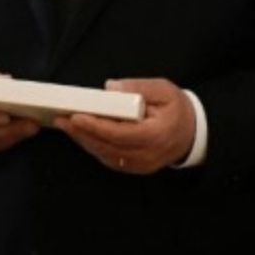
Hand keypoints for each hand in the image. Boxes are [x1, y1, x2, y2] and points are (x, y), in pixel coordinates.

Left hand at [54, 78, 193, 173]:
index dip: (95, 126)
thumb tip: (110, 88)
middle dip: (81, 133)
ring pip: (105, 155)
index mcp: (156, 135)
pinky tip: (81, 135)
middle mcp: (147, 155)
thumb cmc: (178, 109)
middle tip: (61, 120)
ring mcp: (140, 165)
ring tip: (65, 125)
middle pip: (107, 147)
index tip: (76, 116)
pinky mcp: (135, 167)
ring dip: (83, 140)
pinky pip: (109, 159)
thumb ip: (138, 87)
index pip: (120, 134)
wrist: (194, 133)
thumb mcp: (164, 90)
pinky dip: (93, 146)